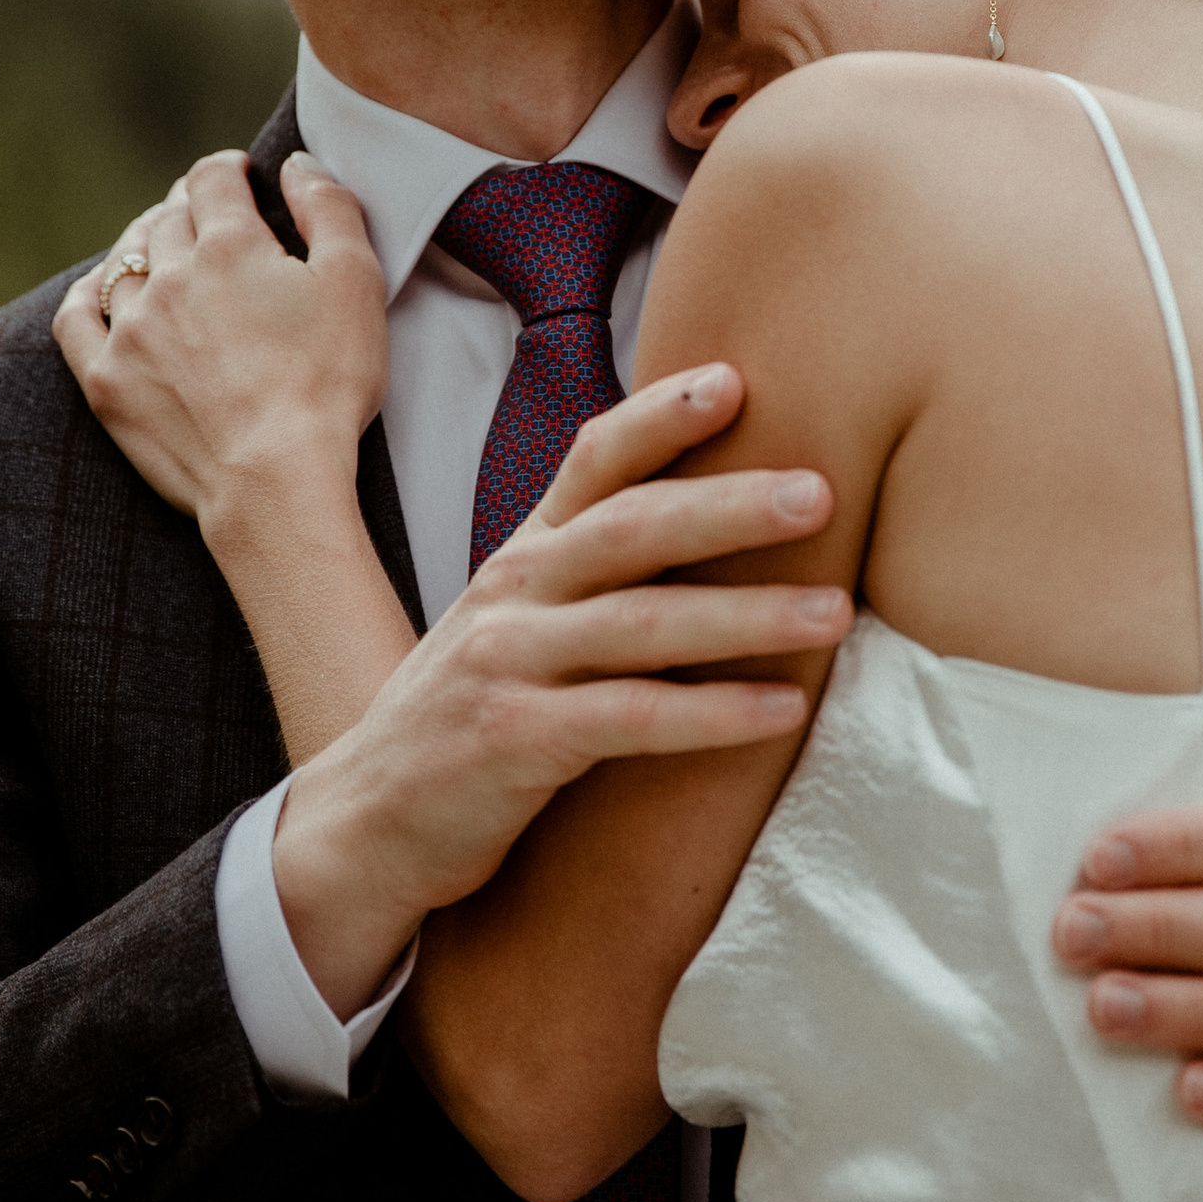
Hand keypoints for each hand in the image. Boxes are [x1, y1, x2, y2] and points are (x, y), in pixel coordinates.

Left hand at [54, 149, 387, 539]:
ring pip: (123, 262)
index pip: (213, 179)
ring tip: (160, 247)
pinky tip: (101, 291)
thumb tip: (295, 164)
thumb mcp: (356, 283)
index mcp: (231, 245)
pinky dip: (87, 294)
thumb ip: (330, 208)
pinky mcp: (105, 380)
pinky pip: (75, 317)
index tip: (238, 173)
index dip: (227, 169)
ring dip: (142, 244)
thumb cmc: (328, 384)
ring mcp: (130, 329)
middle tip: (206, 213)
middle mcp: (169, 276)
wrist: (275, 480)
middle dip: (188, 206)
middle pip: (167, 218)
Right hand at [273, 365, 851, 1019]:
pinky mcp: (513, 741)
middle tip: (822, 491)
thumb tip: (712, 522)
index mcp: (525, 555)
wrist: (367, 822)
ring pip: (641, 625)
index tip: (737, 380)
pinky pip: (629, 719)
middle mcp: (514, 593)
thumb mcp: (518, 623)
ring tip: (835, 610)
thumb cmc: (470, 716)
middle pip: (632, 529)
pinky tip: (781, 710)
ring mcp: (508, 664)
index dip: (660, 415)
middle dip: (731, 506)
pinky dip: (711, 713)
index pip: (593, 462)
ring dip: (747, 616)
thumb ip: (592, 572)